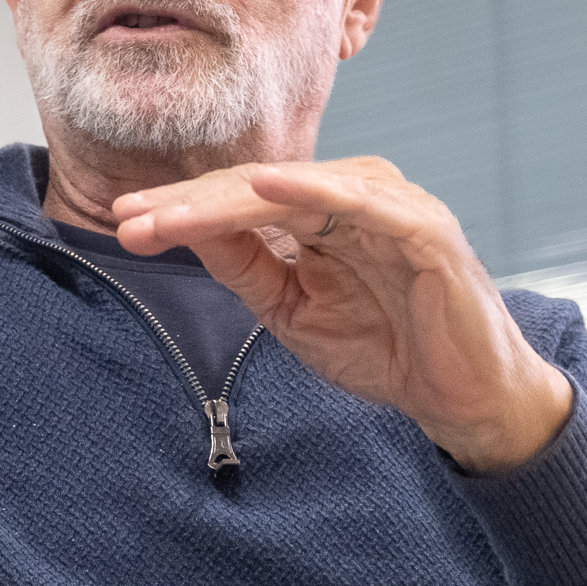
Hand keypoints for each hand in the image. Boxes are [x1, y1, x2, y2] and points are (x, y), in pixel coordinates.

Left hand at [114, 158, 573, 473]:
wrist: (464, 398)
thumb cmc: (385, 346)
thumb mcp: (293, 311)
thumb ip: (248, 268)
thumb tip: (184, 232)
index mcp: (323, 210)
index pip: (239, 201)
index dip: (181, 210)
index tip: (122, 221)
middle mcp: (355, 193)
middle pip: (256, 189)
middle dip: (188, 204)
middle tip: (127, 216)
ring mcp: (391, 205)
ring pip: (296, 191)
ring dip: (227, 201)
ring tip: (170, 214)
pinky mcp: (423, 229)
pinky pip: (362, 203)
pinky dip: (315, 191)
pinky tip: (266, 187)